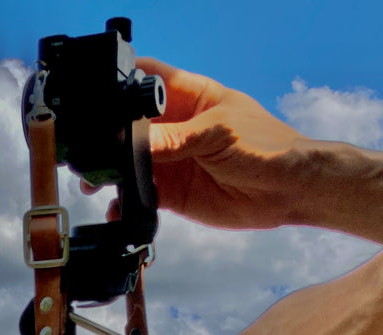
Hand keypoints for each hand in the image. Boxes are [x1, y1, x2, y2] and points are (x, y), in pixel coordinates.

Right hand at [117, 59, 319, 230]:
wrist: (288, 191)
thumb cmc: (265, 146)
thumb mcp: (218, 133)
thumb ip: (175, 138)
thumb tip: (135, 143)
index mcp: (188, 98)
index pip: (148, 79)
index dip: (123, 82)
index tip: (99, 96)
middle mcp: (174, 128)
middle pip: (130, 125)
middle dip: (109, 136)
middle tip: (94, 150)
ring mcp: (171, 161)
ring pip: (130, 163)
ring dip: (113, 172)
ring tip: (99, 182)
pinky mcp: (172, 193)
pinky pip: (141, 196)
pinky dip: (126, 202)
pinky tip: (119, 206)